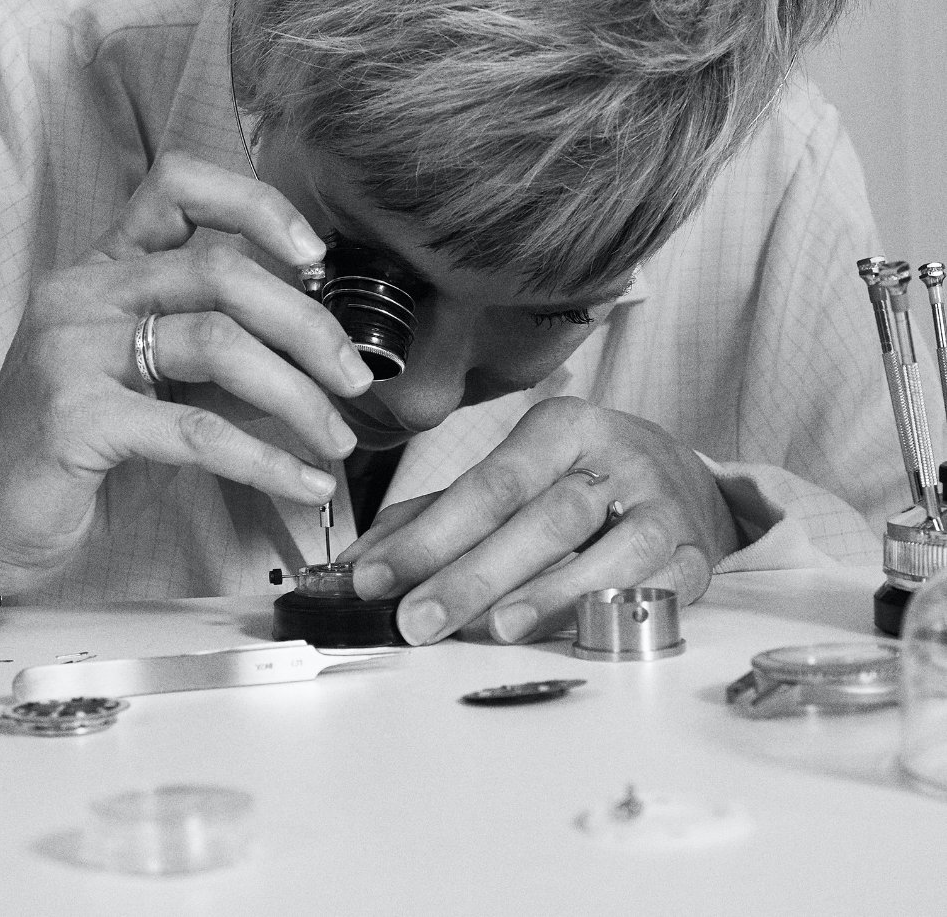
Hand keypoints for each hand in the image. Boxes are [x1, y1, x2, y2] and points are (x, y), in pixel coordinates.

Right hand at [0, 151, 374, 603]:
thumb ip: (222, 355)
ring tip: (337, 439)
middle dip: (309, 326)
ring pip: (218, 342)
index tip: (318, 258)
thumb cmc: (79, 446)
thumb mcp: (156, 383)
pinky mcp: (74, 418)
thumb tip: (320, 349)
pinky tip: (304, 482)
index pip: (179, 185)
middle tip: (356, 378)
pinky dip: (266, 460)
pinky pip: (197, 430)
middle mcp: (83, 293)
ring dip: (298, 396)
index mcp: (104, 268)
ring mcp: (72, 350)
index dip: (258, 204)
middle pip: (222, 271)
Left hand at [340, 396, 738, 644]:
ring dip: (549, 595)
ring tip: (491, 631)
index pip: (492, 482)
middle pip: (545, 517)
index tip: (375, 578)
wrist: (680, 476)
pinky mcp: (697, 555)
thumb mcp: (514, 475)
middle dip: (474, 575)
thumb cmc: (578, 478)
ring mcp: (663, 506)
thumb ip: (437, 516)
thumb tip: (363, 564)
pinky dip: (618, 613)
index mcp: (564, 426)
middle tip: (417, 621)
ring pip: (610, 551)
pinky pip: (661, 588)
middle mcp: (617, 459)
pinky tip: (578, 635)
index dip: (431, 534)